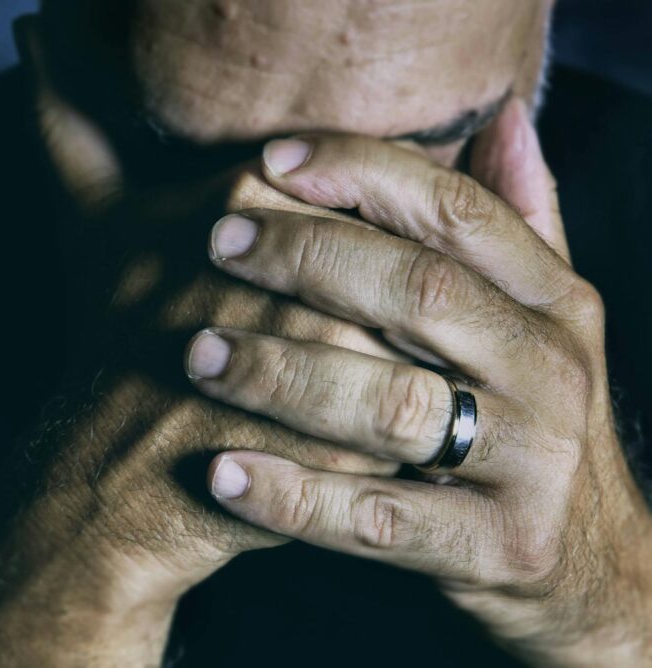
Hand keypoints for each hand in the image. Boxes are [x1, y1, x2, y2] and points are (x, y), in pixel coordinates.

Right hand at [0, 21, 403, 665]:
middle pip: (400, 239)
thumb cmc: (109, 339)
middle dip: (391, 280)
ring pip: (426, 316)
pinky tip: (384, 408)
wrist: (112, 476)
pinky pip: (428, 392)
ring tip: (378, 367)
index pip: (358, 171)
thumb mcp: (87, 218)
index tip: (330, 266)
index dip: (360, 215)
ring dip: (419, 339)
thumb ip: (67, 114)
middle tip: (351, 325)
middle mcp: (302, 259)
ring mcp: (335, 348)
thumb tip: (29, 24)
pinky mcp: (362, 429)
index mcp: (249, 192)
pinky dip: (422, 397)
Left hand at [186, 99, 651, 664]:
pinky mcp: (498, 547)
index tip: (273, 157)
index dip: (364, 174)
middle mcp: (552, 372)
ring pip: (392, 405)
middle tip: (218, 243)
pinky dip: (295, 497)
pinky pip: (378, 519)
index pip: (458, 212)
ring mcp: (532, 464)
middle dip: (310, 257)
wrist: (591, 568)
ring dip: (284, 374)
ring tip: (199, 353)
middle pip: (421, 293)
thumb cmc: (530, 425)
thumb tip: (504, 117)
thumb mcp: (542, 326)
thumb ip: (521, 227)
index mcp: (555, 304)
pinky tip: (224, 472)